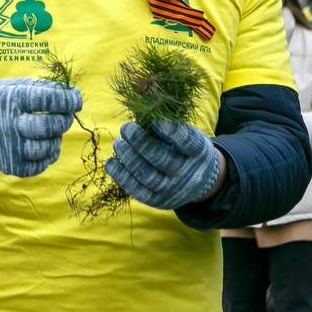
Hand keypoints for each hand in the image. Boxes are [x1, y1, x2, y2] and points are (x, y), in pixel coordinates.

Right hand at [0, 79, 82, 176]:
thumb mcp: (12, 86)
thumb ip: (41, 88)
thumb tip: (72, 96)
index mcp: (10, 100)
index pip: (46, 99)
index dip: (66, 100)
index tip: (76, 99)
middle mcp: (8, 124)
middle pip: (49, 126)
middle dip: (64, 120)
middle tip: (65, 116)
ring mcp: (9, 147)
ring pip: (47, 148)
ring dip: (56, 139)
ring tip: (51, 131)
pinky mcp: (10, 165)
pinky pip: (39, 165)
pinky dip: (47, 155)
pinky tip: (43, 146)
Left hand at [107, 120, 221, 209]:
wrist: (200, 182)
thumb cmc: (186, 149)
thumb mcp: (188, 134)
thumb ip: (169, 125)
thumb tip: (141, 110)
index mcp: (198, 153)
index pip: (188, 143)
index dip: (172, 131)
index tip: (156, 120)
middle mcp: (187, 173)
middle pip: (163, 159)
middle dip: (141, 142)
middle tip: (126, 127)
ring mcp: (172, 190)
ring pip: (147, 176)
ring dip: (129, 157)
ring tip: (119, 143)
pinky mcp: (157, 201)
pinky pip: (137, 190)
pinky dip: (121, 176)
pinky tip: (111, 163)